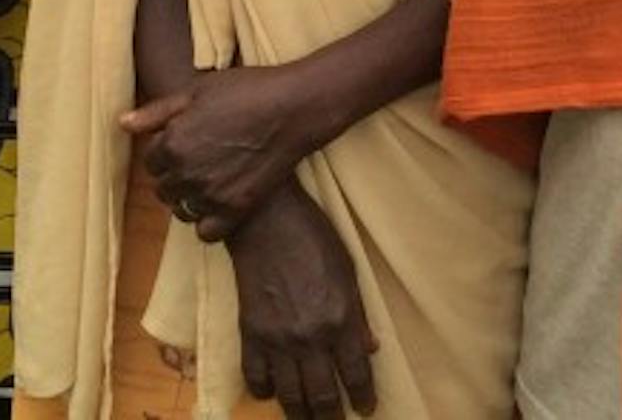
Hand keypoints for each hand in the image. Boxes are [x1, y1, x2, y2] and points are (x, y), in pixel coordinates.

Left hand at [121, 61, 325, 242]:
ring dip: (189, 198)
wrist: (294, 108)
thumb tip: (123, 123)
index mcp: (173, 142)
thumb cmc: (247, 91)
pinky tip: (221, 200)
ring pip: (181, 211)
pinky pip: (205, 232)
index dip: (165, 151)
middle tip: (199, 159)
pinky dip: (209, 221)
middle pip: (163, 188)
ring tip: (210, 179)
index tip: (184, 142)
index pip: (150, 161)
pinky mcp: (234, 210)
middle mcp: (186, 173)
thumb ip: (158, 111)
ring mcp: (210, 195)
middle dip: (174, 175)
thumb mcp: (199, 90)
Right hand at [230, 181, 377, 419]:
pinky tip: (274, 391)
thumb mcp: (348, 270)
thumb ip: (359, 313)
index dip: (364, 398)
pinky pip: (257, 380)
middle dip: (333, 417)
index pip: (356, 374)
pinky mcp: (250, 336)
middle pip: (323, 396)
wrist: (267, 221)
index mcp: (340, 318)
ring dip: (302, 415)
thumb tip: (370, 349)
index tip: (366, 409)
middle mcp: (310, 336)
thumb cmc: (314, 238)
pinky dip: (265, 393)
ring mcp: (277, 340)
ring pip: (291, 397)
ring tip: (310, 419)